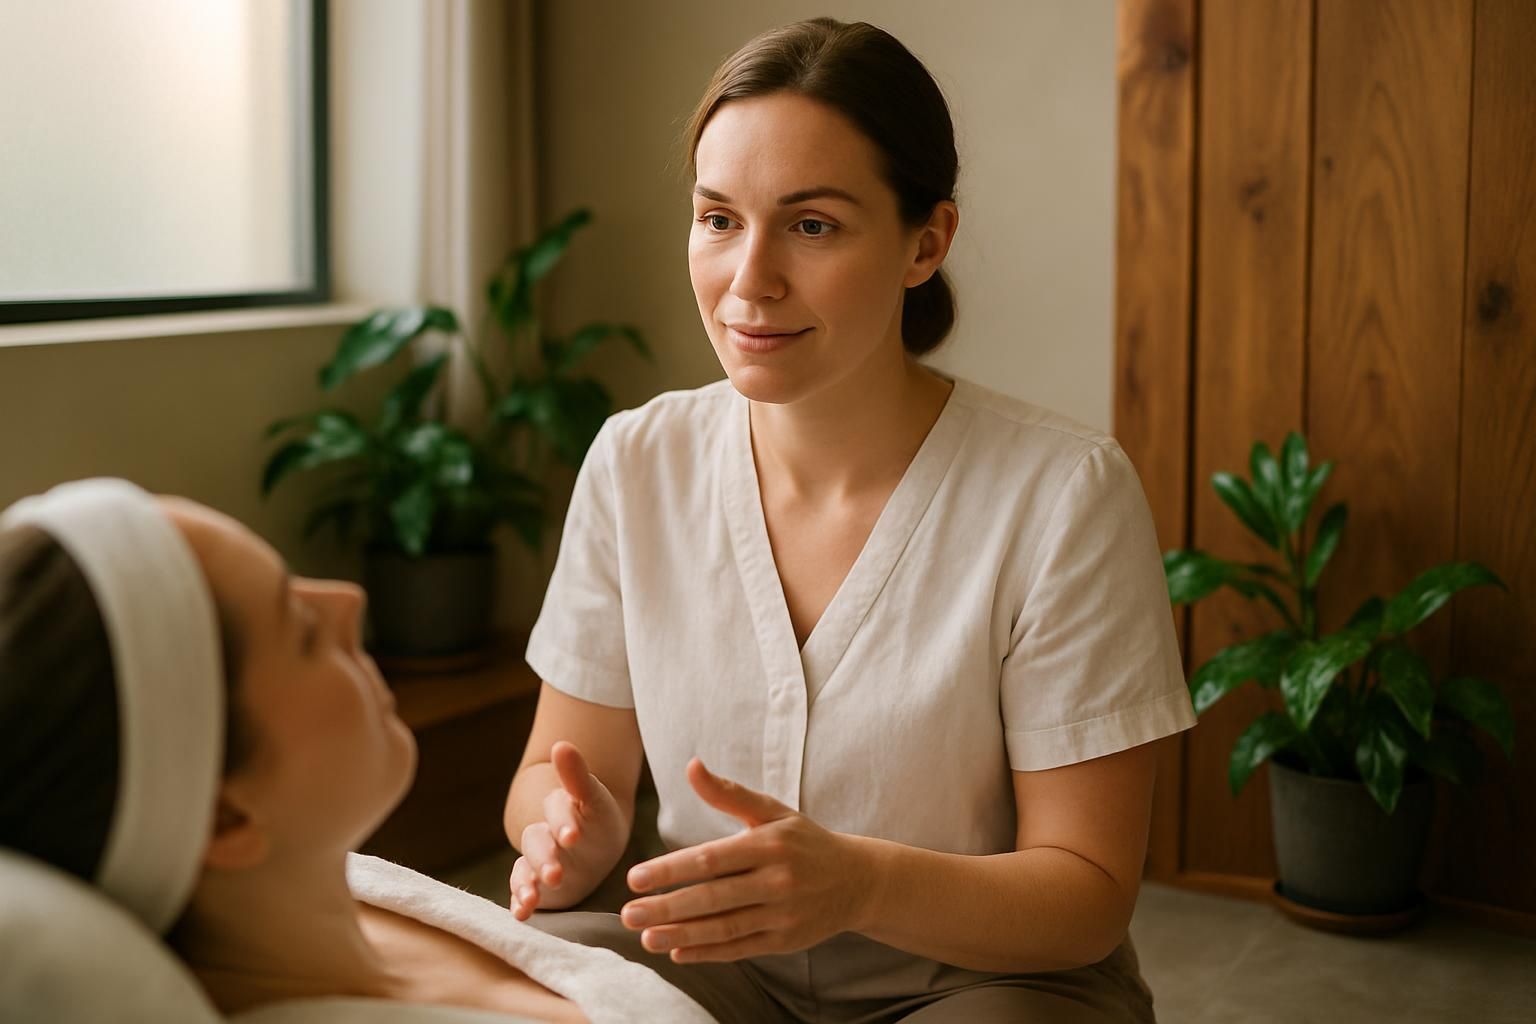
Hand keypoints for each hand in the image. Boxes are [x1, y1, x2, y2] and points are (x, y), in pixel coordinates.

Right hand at [509, 741, 628, 919]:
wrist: (596, 850)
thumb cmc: (598, 822)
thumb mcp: (596, 801)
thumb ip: (578, 777)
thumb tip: (561, 744)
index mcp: (560, 808)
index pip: (556, 809)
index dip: (563, 821)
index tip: (572, 835)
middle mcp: (543, 833)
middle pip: (536, 842)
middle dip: (545, 858)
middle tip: (556, 874)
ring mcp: (536, 860)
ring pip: (525, 868)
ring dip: (527, 883)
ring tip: (533, 898)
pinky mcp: (533, 884)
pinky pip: (521, 891)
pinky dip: (519, 902)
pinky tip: (522, 913)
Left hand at [617, 758, 873, 962]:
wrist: (858, 881)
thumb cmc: (805, 841)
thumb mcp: (772, 811)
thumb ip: (728, 794)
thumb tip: (691, 766)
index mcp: (769, 844)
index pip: (711, 860)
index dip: (671, 870)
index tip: (635, 878)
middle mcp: (777, 881)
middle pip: (713, 897)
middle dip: (667, 907)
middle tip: (627, 913)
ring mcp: (782, 915)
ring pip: (724, 928)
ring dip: (681, 934)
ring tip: (645, 936)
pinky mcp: (785, 942)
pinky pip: (740, 949)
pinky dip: (707, 952)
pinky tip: (677, 951)